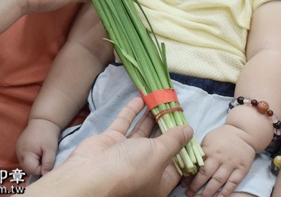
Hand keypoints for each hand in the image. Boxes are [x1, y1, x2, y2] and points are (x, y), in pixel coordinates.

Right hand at [16, 119, 60, 175]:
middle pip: (27, 169)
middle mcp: (19, 153)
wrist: (43, 120)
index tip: (48, 162)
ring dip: (35, 163)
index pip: (32, 170)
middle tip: (46, 157)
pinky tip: (38, 152)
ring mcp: (18, 150)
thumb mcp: (51, 149)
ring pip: (26, 164)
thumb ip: (48, 163)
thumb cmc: (48, 134)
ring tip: (42, 154)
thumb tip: (45, 175)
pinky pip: (25, 159)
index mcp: (25, 153)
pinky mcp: (19, 148)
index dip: (42, 169)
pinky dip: (32, 158)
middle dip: (38, 167)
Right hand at [34, 97, 192, 196]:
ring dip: (150, 116)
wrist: (91, 174)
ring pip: (141, 133)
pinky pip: (124, 125)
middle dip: (167, 127)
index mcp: (158, 181)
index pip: (176, 163)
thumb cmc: (131, 170)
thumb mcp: (160, 154)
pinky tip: (140, 99)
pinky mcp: (111, 143)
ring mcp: (125, 155)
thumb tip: (189, 131)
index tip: (188, 127)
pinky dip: (131, 112)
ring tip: (161, 100)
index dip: (183, 145)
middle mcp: (142, 169)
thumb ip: (174, 140)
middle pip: (159, 145)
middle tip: (175, 108)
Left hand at [184, 125, 254, 196]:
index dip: (189, 175)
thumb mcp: (208, 140)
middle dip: (196, 186)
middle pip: (206, 174)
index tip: (183, 184)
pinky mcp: (241, 168)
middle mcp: (219, 158)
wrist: (242, 132)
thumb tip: (188, 165)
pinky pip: (233, 182)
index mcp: (209, 150)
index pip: (197, 165)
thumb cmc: (222, 137)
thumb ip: (201, 153)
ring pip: (218, 180)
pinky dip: (227, 191)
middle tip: (189, 194)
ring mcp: (231, 164)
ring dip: (209, 191)